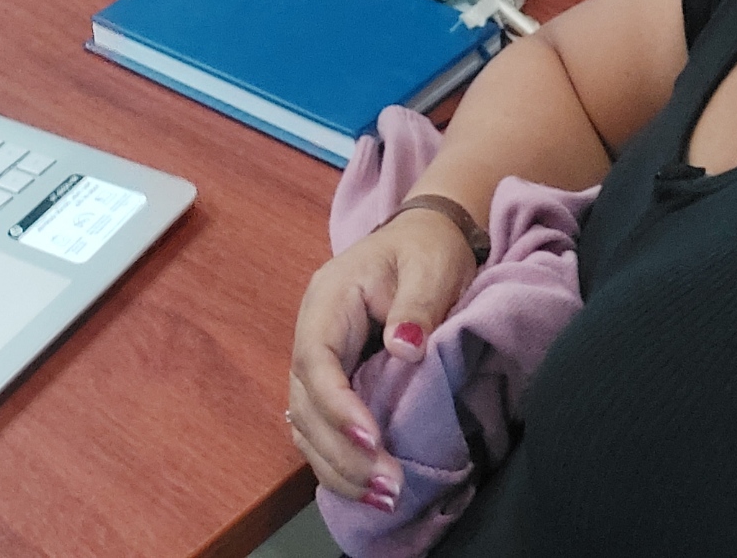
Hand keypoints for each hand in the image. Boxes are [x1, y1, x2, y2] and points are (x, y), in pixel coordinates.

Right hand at [285, 208, 480, 510]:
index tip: (372, 438)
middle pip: (306, 402)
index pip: (316, 358)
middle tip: (388, 486)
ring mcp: (320, 360)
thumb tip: (404, 349)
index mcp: (329, 299)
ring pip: (308, 424)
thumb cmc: (427, 249)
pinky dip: (340, 463)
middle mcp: (313, 332)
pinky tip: (369, 488)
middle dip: (341, 450)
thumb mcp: (431, 266)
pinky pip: (323, 429)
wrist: (425, 238)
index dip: (337, 404)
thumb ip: (417, 305)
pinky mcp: (335, 382)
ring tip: (383, 497)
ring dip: (338, 466)